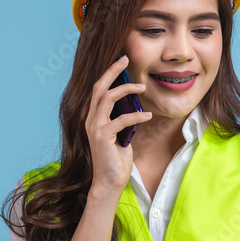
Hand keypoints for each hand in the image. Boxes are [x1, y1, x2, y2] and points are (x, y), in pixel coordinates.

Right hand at [84, 55, 150, 194]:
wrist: (110, 181)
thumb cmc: (116, 159)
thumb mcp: (121, 134)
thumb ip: (123, 120)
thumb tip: (135, 107)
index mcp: (94, 117)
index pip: (98, 90)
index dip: (108, 74)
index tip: (121, 61)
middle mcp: (91, 120)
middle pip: (99, 88)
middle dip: (112, 72)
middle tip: (125, 59)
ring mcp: (95, 128)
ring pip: (107, 99)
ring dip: (126, 90)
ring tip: (142, 86)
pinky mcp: (103, 137)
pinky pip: (121, 120)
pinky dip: (136, 116)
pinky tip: (148, 115)